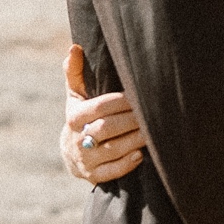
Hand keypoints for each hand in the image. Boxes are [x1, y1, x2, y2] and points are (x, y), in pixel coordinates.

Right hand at [61, 45, 145, 183]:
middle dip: (131, 120)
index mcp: (74, 117)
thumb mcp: (76, 95)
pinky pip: (111, 172)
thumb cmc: (81, 116)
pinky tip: (141, 154)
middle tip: (153, 113)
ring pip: (112, 150)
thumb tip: (74, 48)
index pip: (99, 107)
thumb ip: (75, 72)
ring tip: (153, 131)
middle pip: (106, 128)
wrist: (71, 152)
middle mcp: (76, 139)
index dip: (120, 101)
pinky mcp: (92, 176)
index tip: (137, 95)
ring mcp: (84, 160)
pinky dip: (126, 163)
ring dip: (134, 140)